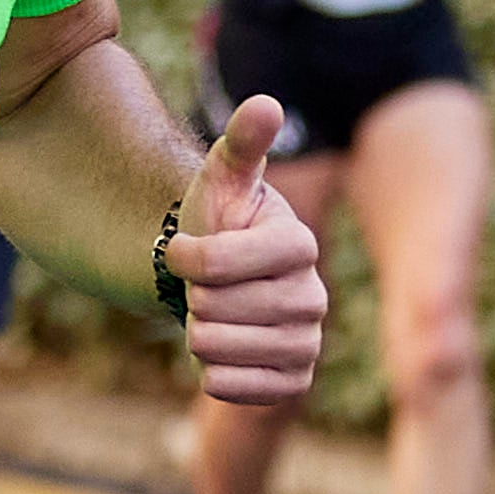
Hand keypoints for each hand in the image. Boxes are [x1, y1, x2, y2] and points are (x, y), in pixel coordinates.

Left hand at [168, 96, 325, 405]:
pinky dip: (211, 373)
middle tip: (205, 285)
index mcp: (299, 244)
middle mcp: (314, 297)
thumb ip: (242, 143)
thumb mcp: (223, 178)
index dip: (186, 257)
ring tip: (213, 313)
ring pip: (218, 348)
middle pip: (214, 307)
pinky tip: (220, 352)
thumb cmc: (219, 221)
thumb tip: (265, 105)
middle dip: (192, 295)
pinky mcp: (293, 383)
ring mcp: (307, 343)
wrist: (216, 279)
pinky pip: (234, 388)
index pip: (219, 262)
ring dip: (198, 332)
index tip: (180, 246)